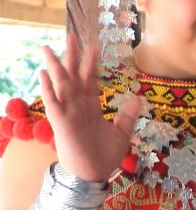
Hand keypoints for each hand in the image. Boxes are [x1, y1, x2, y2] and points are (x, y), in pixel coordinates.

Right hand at [39, 35, 141, 181]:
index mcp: (91, 107)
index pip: (90, 79)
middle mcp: (78, 106)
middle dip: (72, 57)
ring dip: (56, 67)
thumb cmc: (105, 155)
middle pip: (74, 76)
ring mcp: (68, 113)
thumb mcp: (122, 132)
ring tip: (49, 48)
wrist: (95, 174)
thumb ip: (128, 114)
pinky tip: (44, 74)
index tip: (93, 45)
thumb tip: (138, 97)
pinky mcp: (61, 123)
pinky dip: (48, 88)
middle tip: (71, 35)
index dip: (91, 63)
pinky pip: (53, 103)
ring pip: (61, 85)